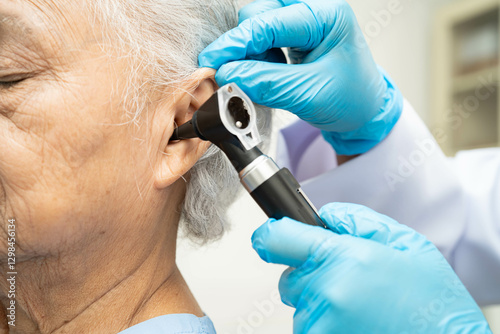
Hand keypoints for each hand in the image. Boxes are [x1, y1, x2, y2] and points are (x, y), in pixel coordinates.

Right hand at [198, 0, 403, 154]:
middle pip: (258, 15)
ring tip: (266, 77)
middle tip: (239, 76)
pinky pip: (263, 37)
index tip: (213, 62)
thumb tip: (227, 74)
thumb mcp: (308, 94)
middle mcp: (313, 10)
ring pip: (257, 25)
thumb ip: (265, 82)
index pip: (269, 24)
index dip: (236, 44)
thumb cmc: (351, 99)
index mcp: (326, 16)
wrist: (364, 110)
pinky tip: (270, 73)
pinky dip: (257, 57)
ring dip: (251, 53)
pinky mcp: (294, 32)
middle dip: (244, 47)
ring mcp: (303, 19)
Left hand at [251, 203, 490, 332]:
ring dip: (321, 302)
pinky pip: (310, 326)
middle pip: (289, 276)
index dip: (272, 234)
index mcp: (342, 258)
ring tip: (361, 306)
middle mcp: (324, 294)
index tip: (271, 237)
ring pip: (301, 305)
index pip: (276, 238)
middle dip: (311, 274)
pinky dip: (326, 323)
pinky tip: (357, 322)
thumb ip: (357, 221)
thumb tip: (324, 216)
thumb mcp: (405, 243)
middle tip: (348, 279)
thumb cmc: (432, 302)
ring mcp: (320, 325)